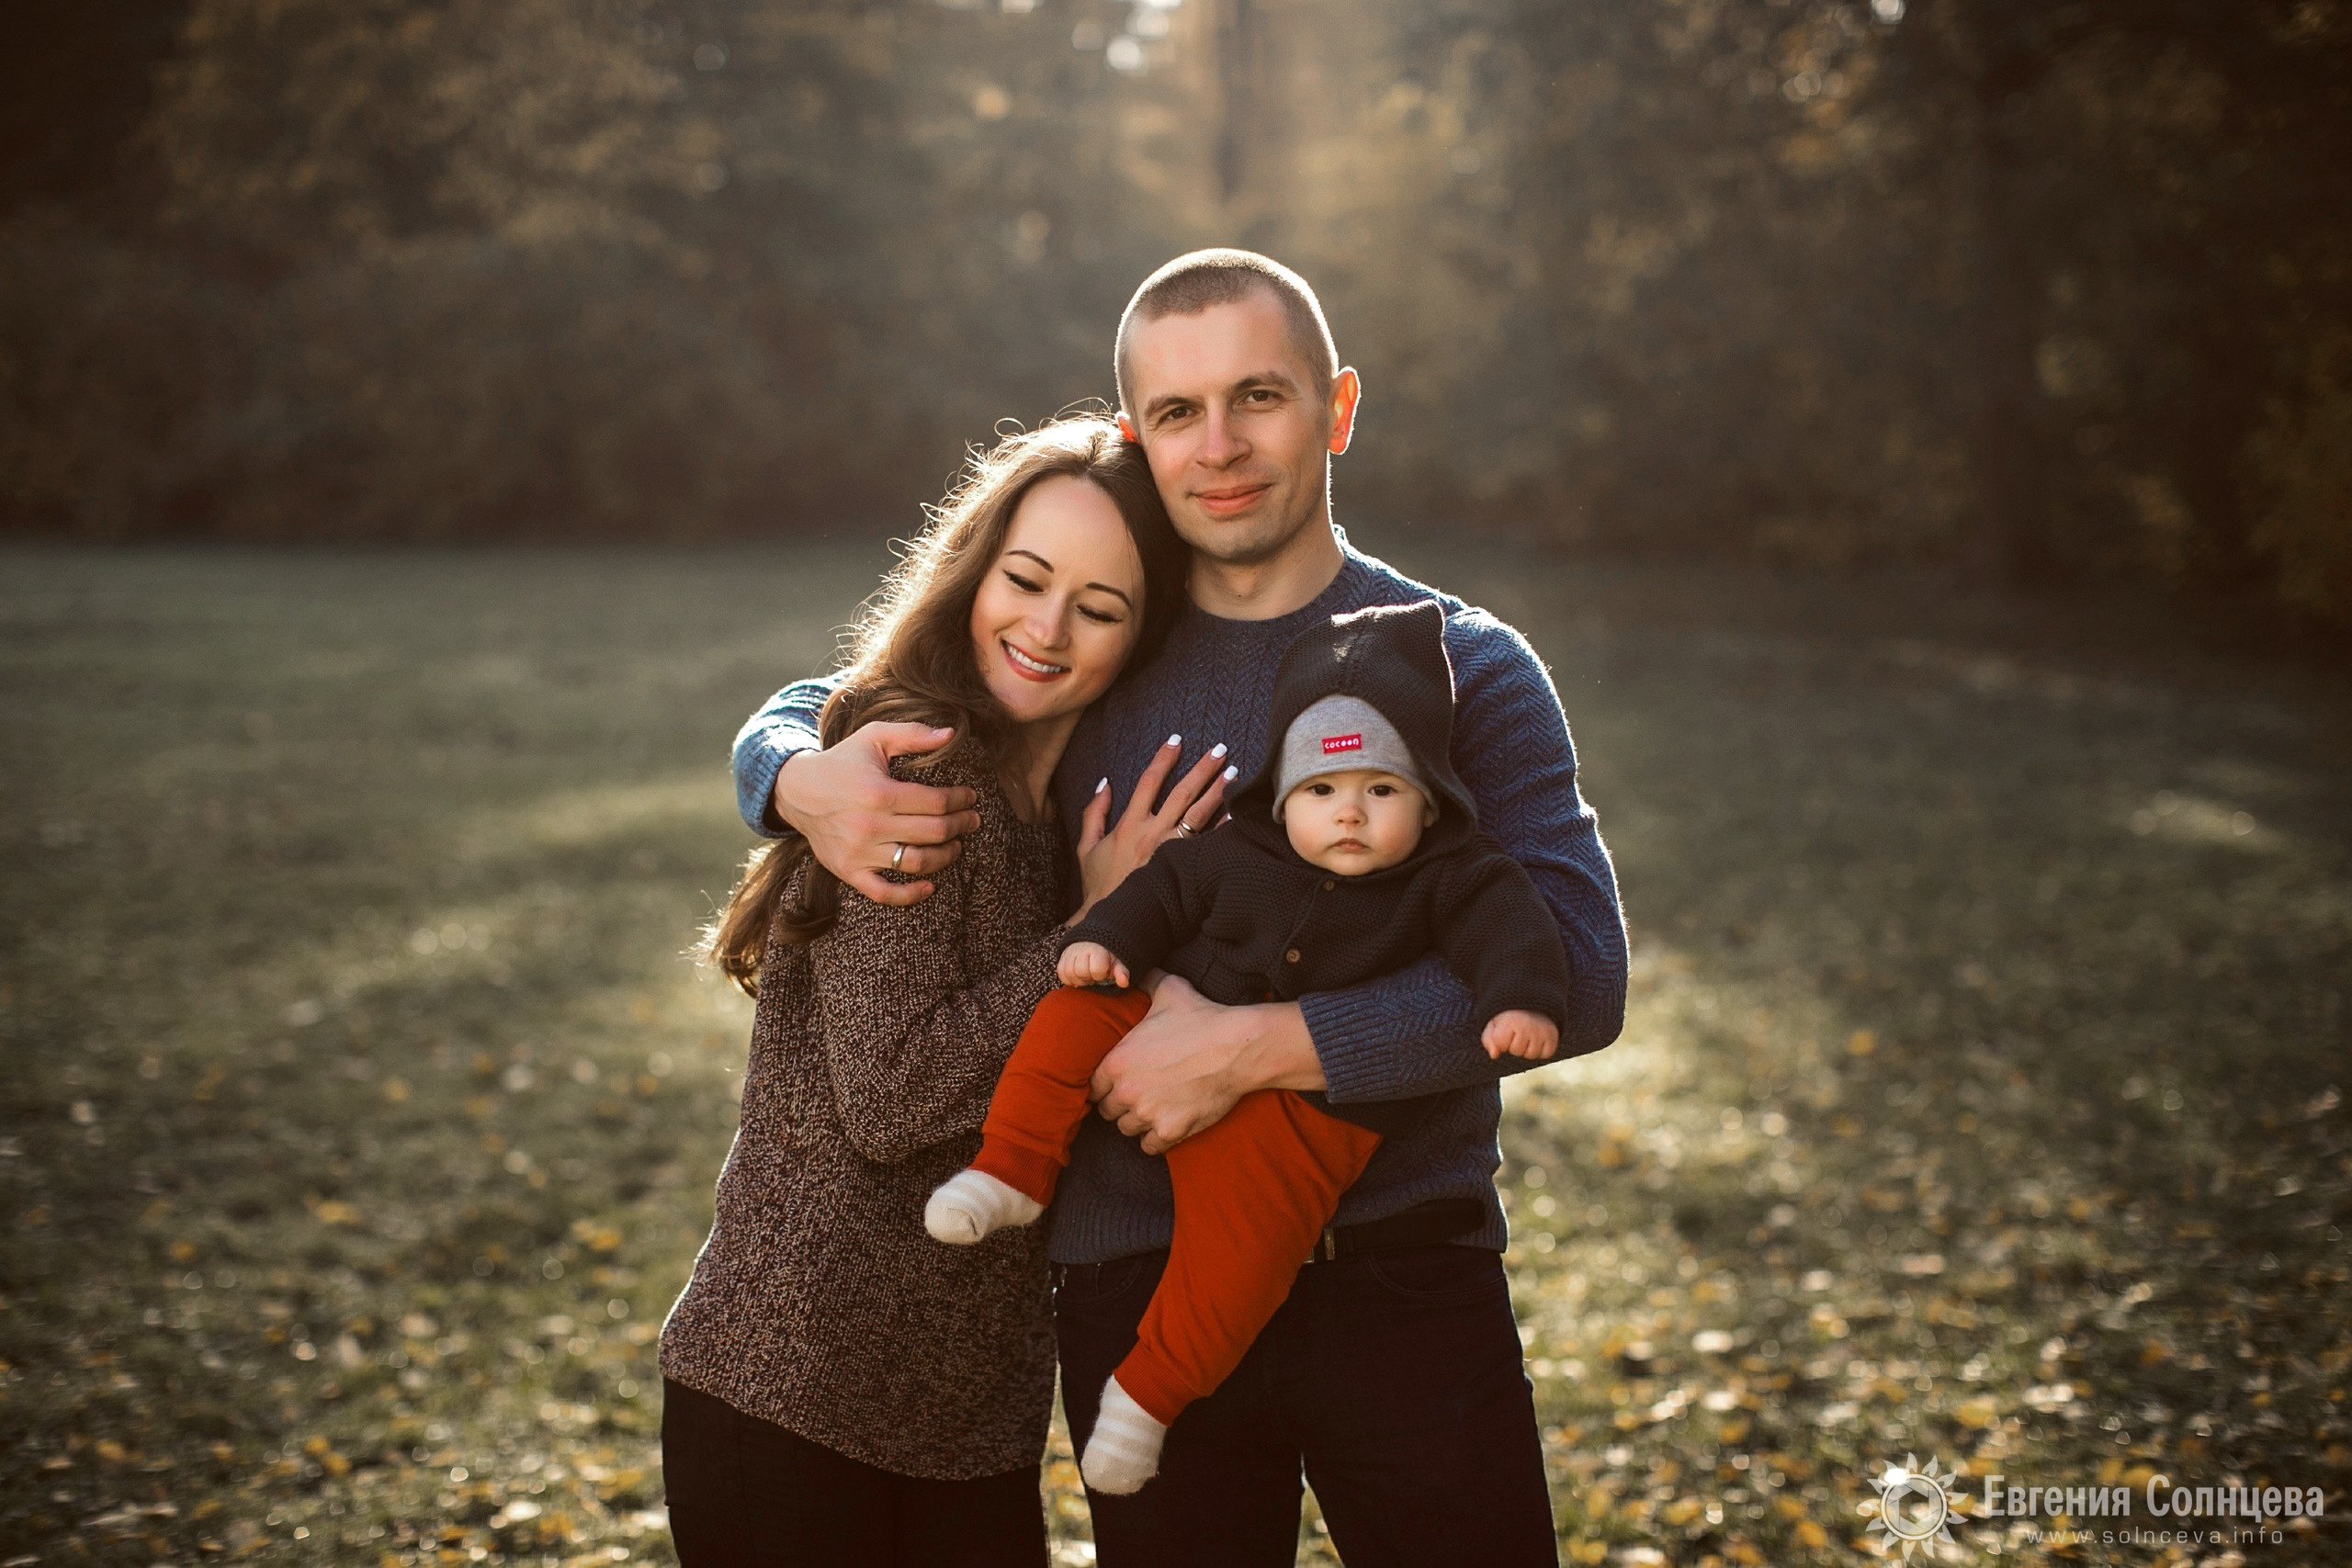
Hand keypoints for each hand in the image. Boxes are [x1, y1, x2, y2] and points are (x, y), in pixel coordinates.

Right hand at [772, 722, 981, 906]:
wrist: (797, 791)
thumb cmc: (842, 761)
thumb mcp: (874, 737)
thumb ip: (912, 734)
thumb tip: (950, 734)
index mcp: (880, 793)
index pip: (936, 802)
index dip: (961, 800)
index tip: (970, 798)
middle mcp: (870, 826)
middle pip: (933, 832)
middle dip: (961, 826)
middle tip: (972, 820)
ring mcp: (859, 852)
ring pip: (916, 863)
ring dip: (945, 857)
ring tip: (956, 846)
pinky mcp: (849, 871)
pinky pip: (883, 893)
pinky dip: (910, 895)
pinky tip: (930, 886)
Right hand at [1059, 942, 1129, 989]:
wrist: (1095, 942)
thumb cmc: (1108, 956)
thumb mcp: (1118, 962)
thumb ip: (1121, 972)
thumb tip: (1124, 983)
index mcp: (1098, 949)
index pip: (1097, 968)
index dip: (1101, 974)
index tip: (1104, 971)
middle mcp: (1081, 948)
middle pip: (1080, 971)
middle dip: (1089, 977)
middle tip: (1095, 974)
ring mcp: (1070, 952)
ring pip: (1068, 972)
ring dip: (1078, 979)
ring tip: (1087, 975)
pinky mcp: (1062, 957)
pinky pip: (1061, 973)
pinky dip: (1069, 979)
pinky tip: (1078, 976)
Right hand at [1070, 735, 1233, 922]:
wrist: (1110, 918)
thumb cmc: (1098, 884)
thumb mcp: (1086, 846)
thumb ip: (1094, 813)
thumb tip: (1105, 783)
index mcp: (1129, 824)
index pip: (1148, 781)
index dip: (1163, 758)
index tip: (1177, 740)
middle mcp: (1151, 833)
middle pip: (1181, 793)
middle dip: (1201, 769)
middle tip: (1220, 750)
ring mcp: (1169, 851)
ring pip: (1197, 815)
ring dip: (1217, 792)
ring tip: (1233, 773)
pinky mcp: (1181, 869)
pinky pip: (1205, 844)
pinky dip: (1221, 829)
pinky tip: (1236, 814)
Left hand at [1090, 975, 1322, 1154]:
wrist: (1236, 1047)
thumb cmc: (1202, 1017)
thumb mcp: (1168, 990)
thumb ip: (1144, 981)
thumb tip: (1130, 971)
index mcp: (1116, 1062)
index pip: (1092, 1087)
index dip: (1106, 1084)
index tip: (1121, 1081)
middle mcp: (1126, 1092)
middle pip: (1107, 1111)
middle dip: (1120, 1104)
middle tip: (1140, 1095)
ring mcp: (1147, 1114)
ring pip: (1126, 1130)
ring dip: (1137, 1121)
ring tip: (1154, 1109)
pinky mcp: (1171, 1131)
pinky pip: (1149, 1147)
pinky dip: (1156, 1139)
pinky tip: (1167, 1123)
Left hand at [1481, 1009, 1558, 1060]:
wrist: (1533, 1003)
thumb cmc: (1510, 1017)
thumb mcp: (1494, 1023)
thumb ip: (1489, 1040)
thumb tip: (1494, 1055)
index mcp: (1510, 1021)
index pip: (1501, 1044)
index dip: (1500, 1041)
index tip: (1504, 1030)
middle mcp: (1527, 1026)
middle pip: (1516, 1051)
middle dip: (1514, 1045)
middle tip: (1517, 1031)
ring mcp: (1542, 1032)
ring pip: (1531, 1055)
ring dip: (1528, 1048)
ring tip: (1527, 1035)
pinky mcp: (1554, 1036)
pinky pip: (1546, 1054)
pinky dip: (1541, 1050)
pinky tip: (1537, 1039)